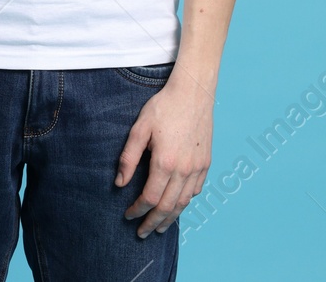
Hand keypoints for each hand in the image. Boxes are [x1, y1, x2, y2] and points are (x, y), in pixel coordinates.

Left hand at [117, 71, 212, 237]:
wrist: (193, 93)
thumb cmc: (163, 107)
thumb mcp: (139, 128)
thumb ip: (128, 158)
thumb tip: (119, 183)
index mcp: (165, 163)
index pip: (150, 198)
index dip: (138, 210)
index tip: (128, 216)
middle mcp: (184, 170)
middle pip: (168, 207)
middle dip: (153, 222)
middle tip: (142, 233)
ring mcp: (198, 168)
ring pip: (184, 202)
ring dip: (171, 218)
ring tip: (159, 227)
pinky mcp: (206, 163)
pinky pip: (195, 190)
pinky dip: (185, 202)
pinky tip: (177, 205)